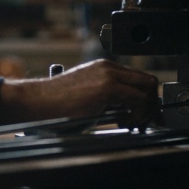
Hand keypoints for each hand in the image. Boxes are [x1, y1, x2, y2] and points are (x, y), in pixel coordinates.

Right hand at [0, 59, 159, 128]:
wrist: (39, 100)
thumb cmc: (55, 102)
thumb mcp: (85, 93)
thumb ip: (106, 96)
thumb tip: (125, 109)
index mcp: (102, 67)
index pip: (137, 78)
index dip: (143, 96)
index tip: (138, 112)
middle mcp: (108, 67)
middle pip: (147, 80)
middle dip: (150, 102)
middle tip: (139, 119)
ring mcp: (108, 74)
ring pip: (147, 88)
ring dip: (145, 108)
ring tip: (129, 122)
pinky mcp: (107, 87)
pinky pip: (139, 100)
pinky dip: (137, 114)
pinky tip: (121, 122)